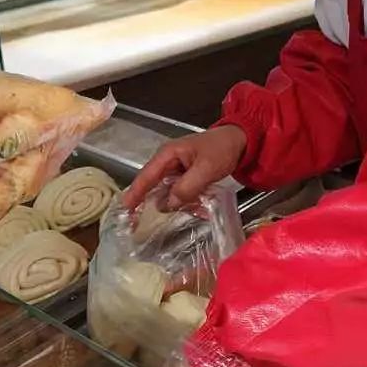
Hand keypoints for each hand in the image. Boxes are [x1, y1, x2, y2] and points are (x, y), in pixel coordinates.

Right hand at [123, 126, 246, 209]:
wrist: (242, 141)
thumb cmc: (222, 149)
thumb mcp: (207, 168)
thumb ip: (187, 186)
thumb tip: (168, 205)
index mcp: (168, 155)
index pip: (145, 176)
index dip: (134, 194)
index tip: (124, 211)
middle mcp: (168, 162)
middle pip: (152, 185)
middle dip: (148, 204)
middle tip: (139, 225)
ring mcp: (177, 169)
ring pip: (166, 192)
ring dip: (171, 204)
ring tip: (174, 216)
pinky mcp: (186, 176)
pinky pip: (179, 192)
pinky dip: (183, 201)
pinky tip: (193, 209)